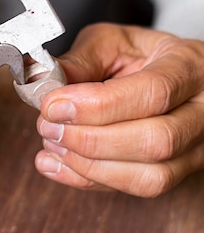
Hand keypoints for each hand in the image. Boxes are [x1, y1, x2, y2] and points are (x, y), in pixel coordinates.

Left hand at [34, 23, 203, 196]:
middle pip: (155, 141)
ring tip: (52, 144)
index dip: (96, 106)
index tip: (52, 106)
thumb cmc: (141, 56)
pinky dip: (89, 181)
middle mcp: (202, 112)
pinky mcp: (179, 173)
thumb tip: (44, 81)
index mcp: (189, 67)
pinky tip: (56, 165)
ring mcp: (196, 148)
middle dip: (89, 139)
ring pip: (151, 177)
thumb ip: (80, 61)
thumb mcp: (111, 42)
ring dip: (89, 166)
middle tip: (48, 126)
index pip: (152, 93)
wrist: (170, 75)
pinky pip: (138, 190)